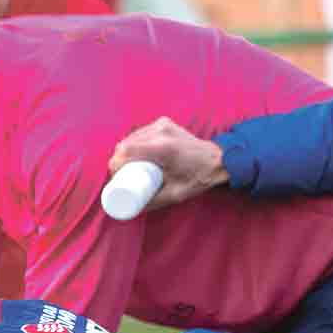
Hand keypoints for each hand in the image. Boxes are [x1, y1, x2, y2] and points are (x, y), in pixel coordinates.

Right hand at [106, 116, 227, 213]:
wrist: (217, 159)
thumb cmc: (198, 178)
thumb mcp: (175, 195)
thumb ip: (152, 202)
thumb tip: (131, 210)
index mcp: (163, 149)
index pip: (125, 152)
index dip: (115, 166)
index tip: (116, 180)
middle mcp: (161, 132)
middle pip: (125, 144)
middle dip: (118, 160)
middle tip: (121, 177)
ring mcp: (162, 125)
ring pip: (131, 137)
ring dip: (124, 151)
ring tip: (126, 167)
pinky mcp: (164, 122)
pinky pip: (140, 133)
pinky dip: (134, 143)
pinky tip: (134, 153)